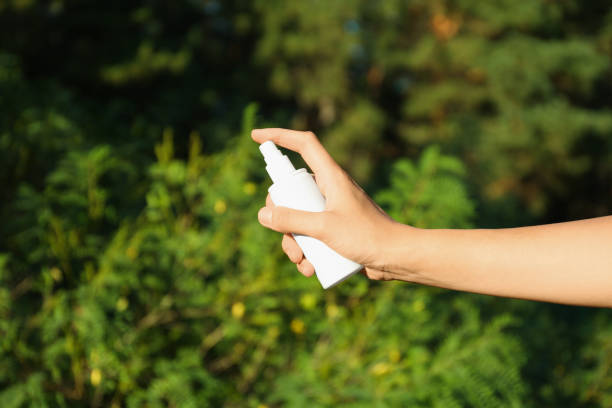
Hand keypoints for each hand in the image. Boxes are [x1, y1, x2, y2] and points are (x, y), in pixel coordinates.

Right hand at [252, 128, 407, 279]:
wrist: (397, 258)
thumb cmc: (367, 237)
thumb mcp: (324, 228)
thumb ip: (292, 220)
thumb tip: (263, 215)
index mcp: (331, 177)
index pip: (304, 145)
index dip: (280, 135)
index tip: (257, 136)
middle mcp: (329, 190)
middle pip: (291, 191)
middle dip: (281, 217)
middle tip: (283, 233)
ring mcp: (332, 211)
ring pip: (298, 218)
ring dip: (293, 242)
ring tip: (301, 261)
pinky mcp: (335, 231)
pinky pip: (311, 236)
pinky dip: (306, 253)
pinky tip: (310, 269)